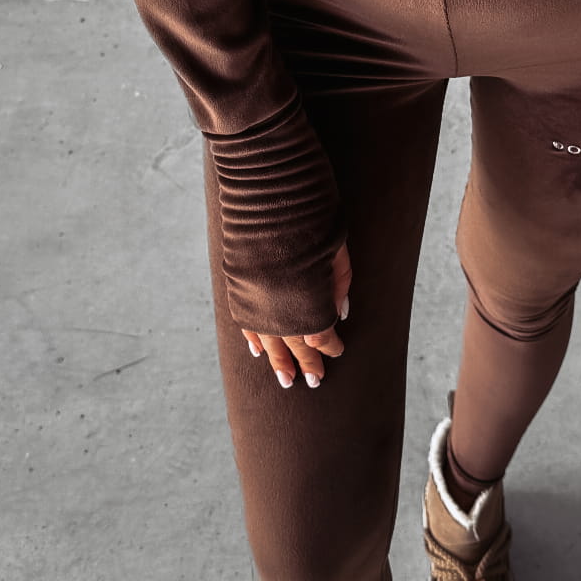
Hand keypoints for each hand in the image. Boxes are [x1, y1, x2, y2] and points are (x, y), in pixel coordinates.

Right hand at [241, 238, 352, 388]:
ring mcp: (258, 301)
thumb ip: (340, 287)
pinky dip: (253, 339)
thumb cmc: (313, 224)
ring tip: (286, 380)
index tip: (337, 350)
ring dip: (279, 361)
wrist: (272, 199)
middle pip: (297, 344)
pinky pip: (246, 323)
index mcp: (310, 300)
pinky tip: (257, 352)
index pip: (321, 335)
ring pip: (269, 341)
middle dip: (308, 362)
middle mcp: (282, 307)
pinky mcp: (240, 291)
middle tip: (314, 381)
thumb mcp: (338, 254)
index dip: (330, 346)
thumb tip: (340, 314)